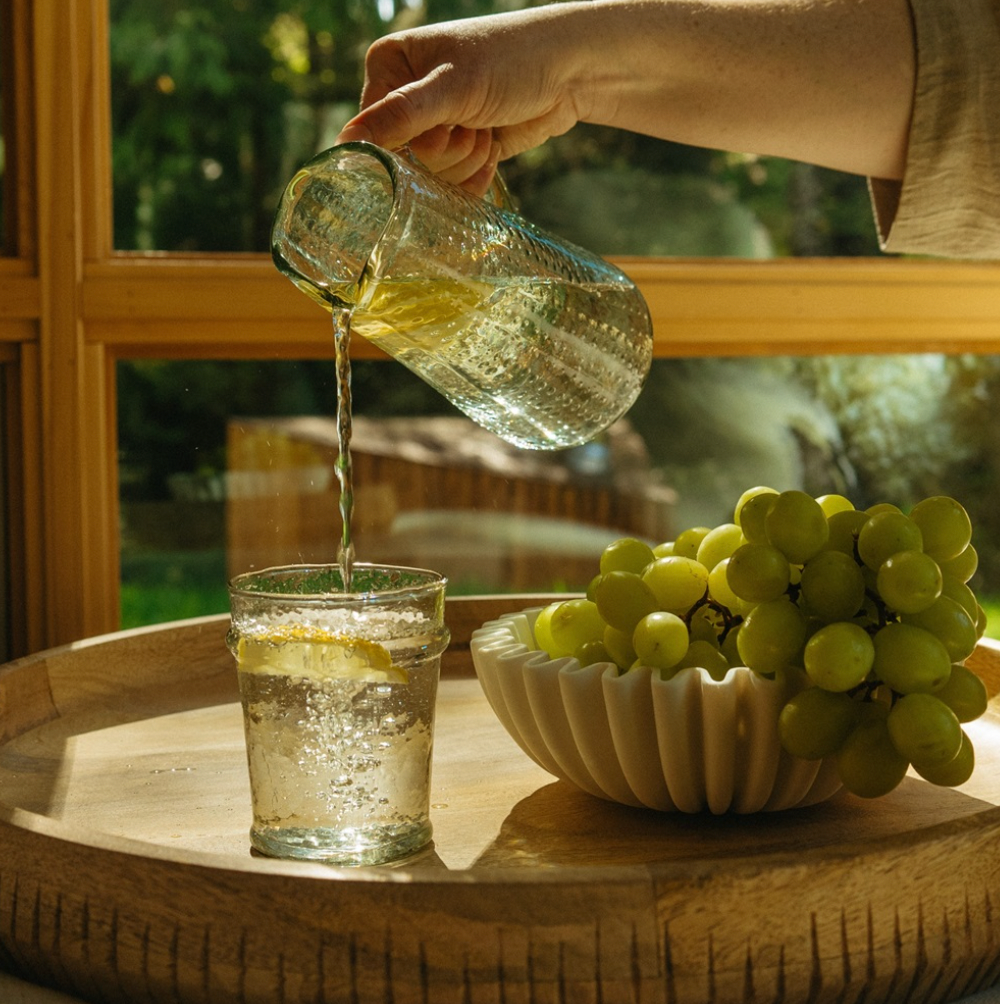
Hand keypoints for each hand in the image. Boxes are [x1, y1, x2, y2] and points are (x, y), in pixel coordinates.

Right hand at [335, 6, 593, 194]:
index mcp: (389, 67)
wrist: (571, 72)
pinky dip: (476, 175)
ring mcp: (434, 126)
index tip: (446, 121)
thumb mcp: (453, 86)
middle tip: (473, 120)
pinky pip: (453, 186)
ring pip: (432, 177)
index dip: (412, 141)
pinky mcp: (460, 151)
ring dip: (468, 159)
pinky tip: (493, 148)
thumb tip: (346, 141)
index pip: (375, 132)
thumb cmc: (512, 61)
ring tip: (487, 125)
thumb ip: (400, 115)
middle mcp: (405, 97)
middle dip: (447, 150)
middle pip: (405, 161)